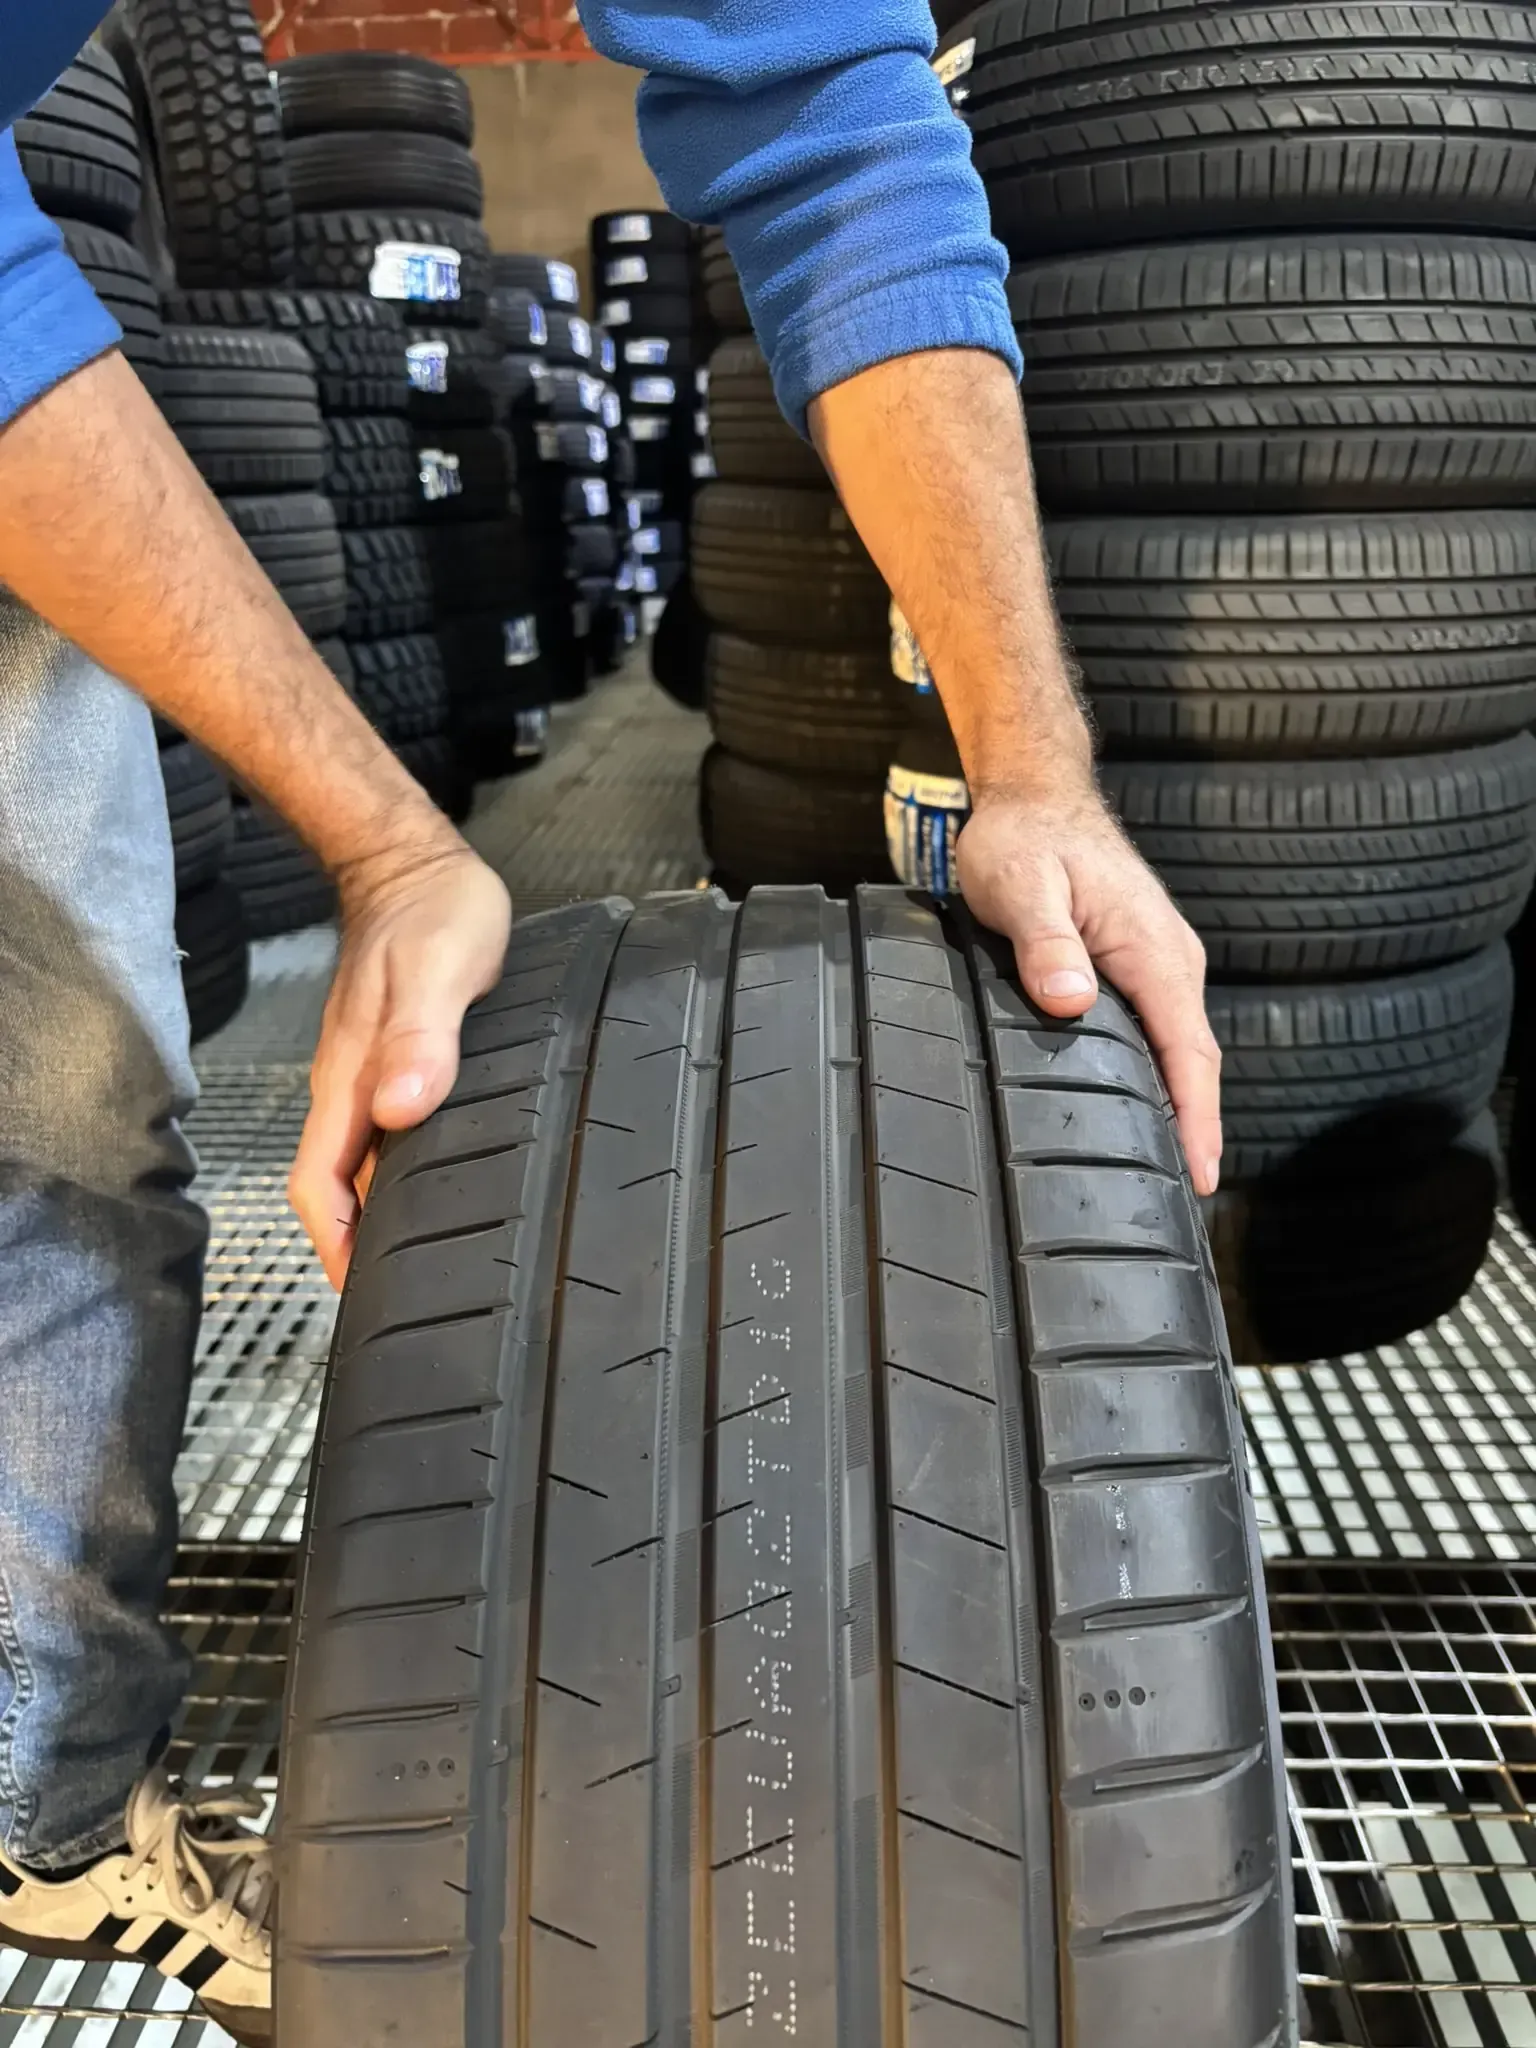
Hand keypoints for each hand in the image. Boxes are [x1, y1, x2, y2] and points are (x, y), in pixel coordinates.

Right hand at [289, 843, 512, 1287]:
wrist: (410, 863)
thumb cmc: (431, 910)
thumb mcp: (441, 972)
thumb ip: (421, 1041)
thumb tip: (400, 1109)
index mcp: (349, 1077)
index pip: (320, 1185)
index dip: (337, 1246)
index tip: (365, 1295)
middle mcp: (348, 1084)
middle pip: (334, 1187)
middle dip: (357, 1246)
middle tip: (405, 1293)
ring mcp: (363, 1071)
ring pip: (357, 1161)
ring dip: (377, 1209)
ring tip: (424, 1252)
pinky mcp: (384, 1057)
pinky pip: (379, 1131)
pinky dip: (397, 1168)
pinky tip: (434, 1178)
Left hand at [956, 784, 1221, 1194]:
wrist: (1035, 796)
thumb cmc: (1025, 837)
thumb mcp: (1022, 885)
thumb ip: (1046, 943)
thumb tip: (1070, 999)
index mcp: (1153, 951)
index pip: (1188, 1052)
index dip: (1199, 1119)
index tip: (1205, 1177)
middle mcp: (1169, 960)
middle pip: (1192, 1061)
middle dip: (1196, 1130)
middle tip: (1184, 1198)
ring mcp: (1158, 963)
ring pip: (1176, 1048)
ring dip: (1179, 1106)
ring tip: (1166, 1173)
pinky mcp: (1138, 964)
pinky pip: (1158, 1031)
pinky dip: (1159, 1075)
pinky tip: (1139, 1109)